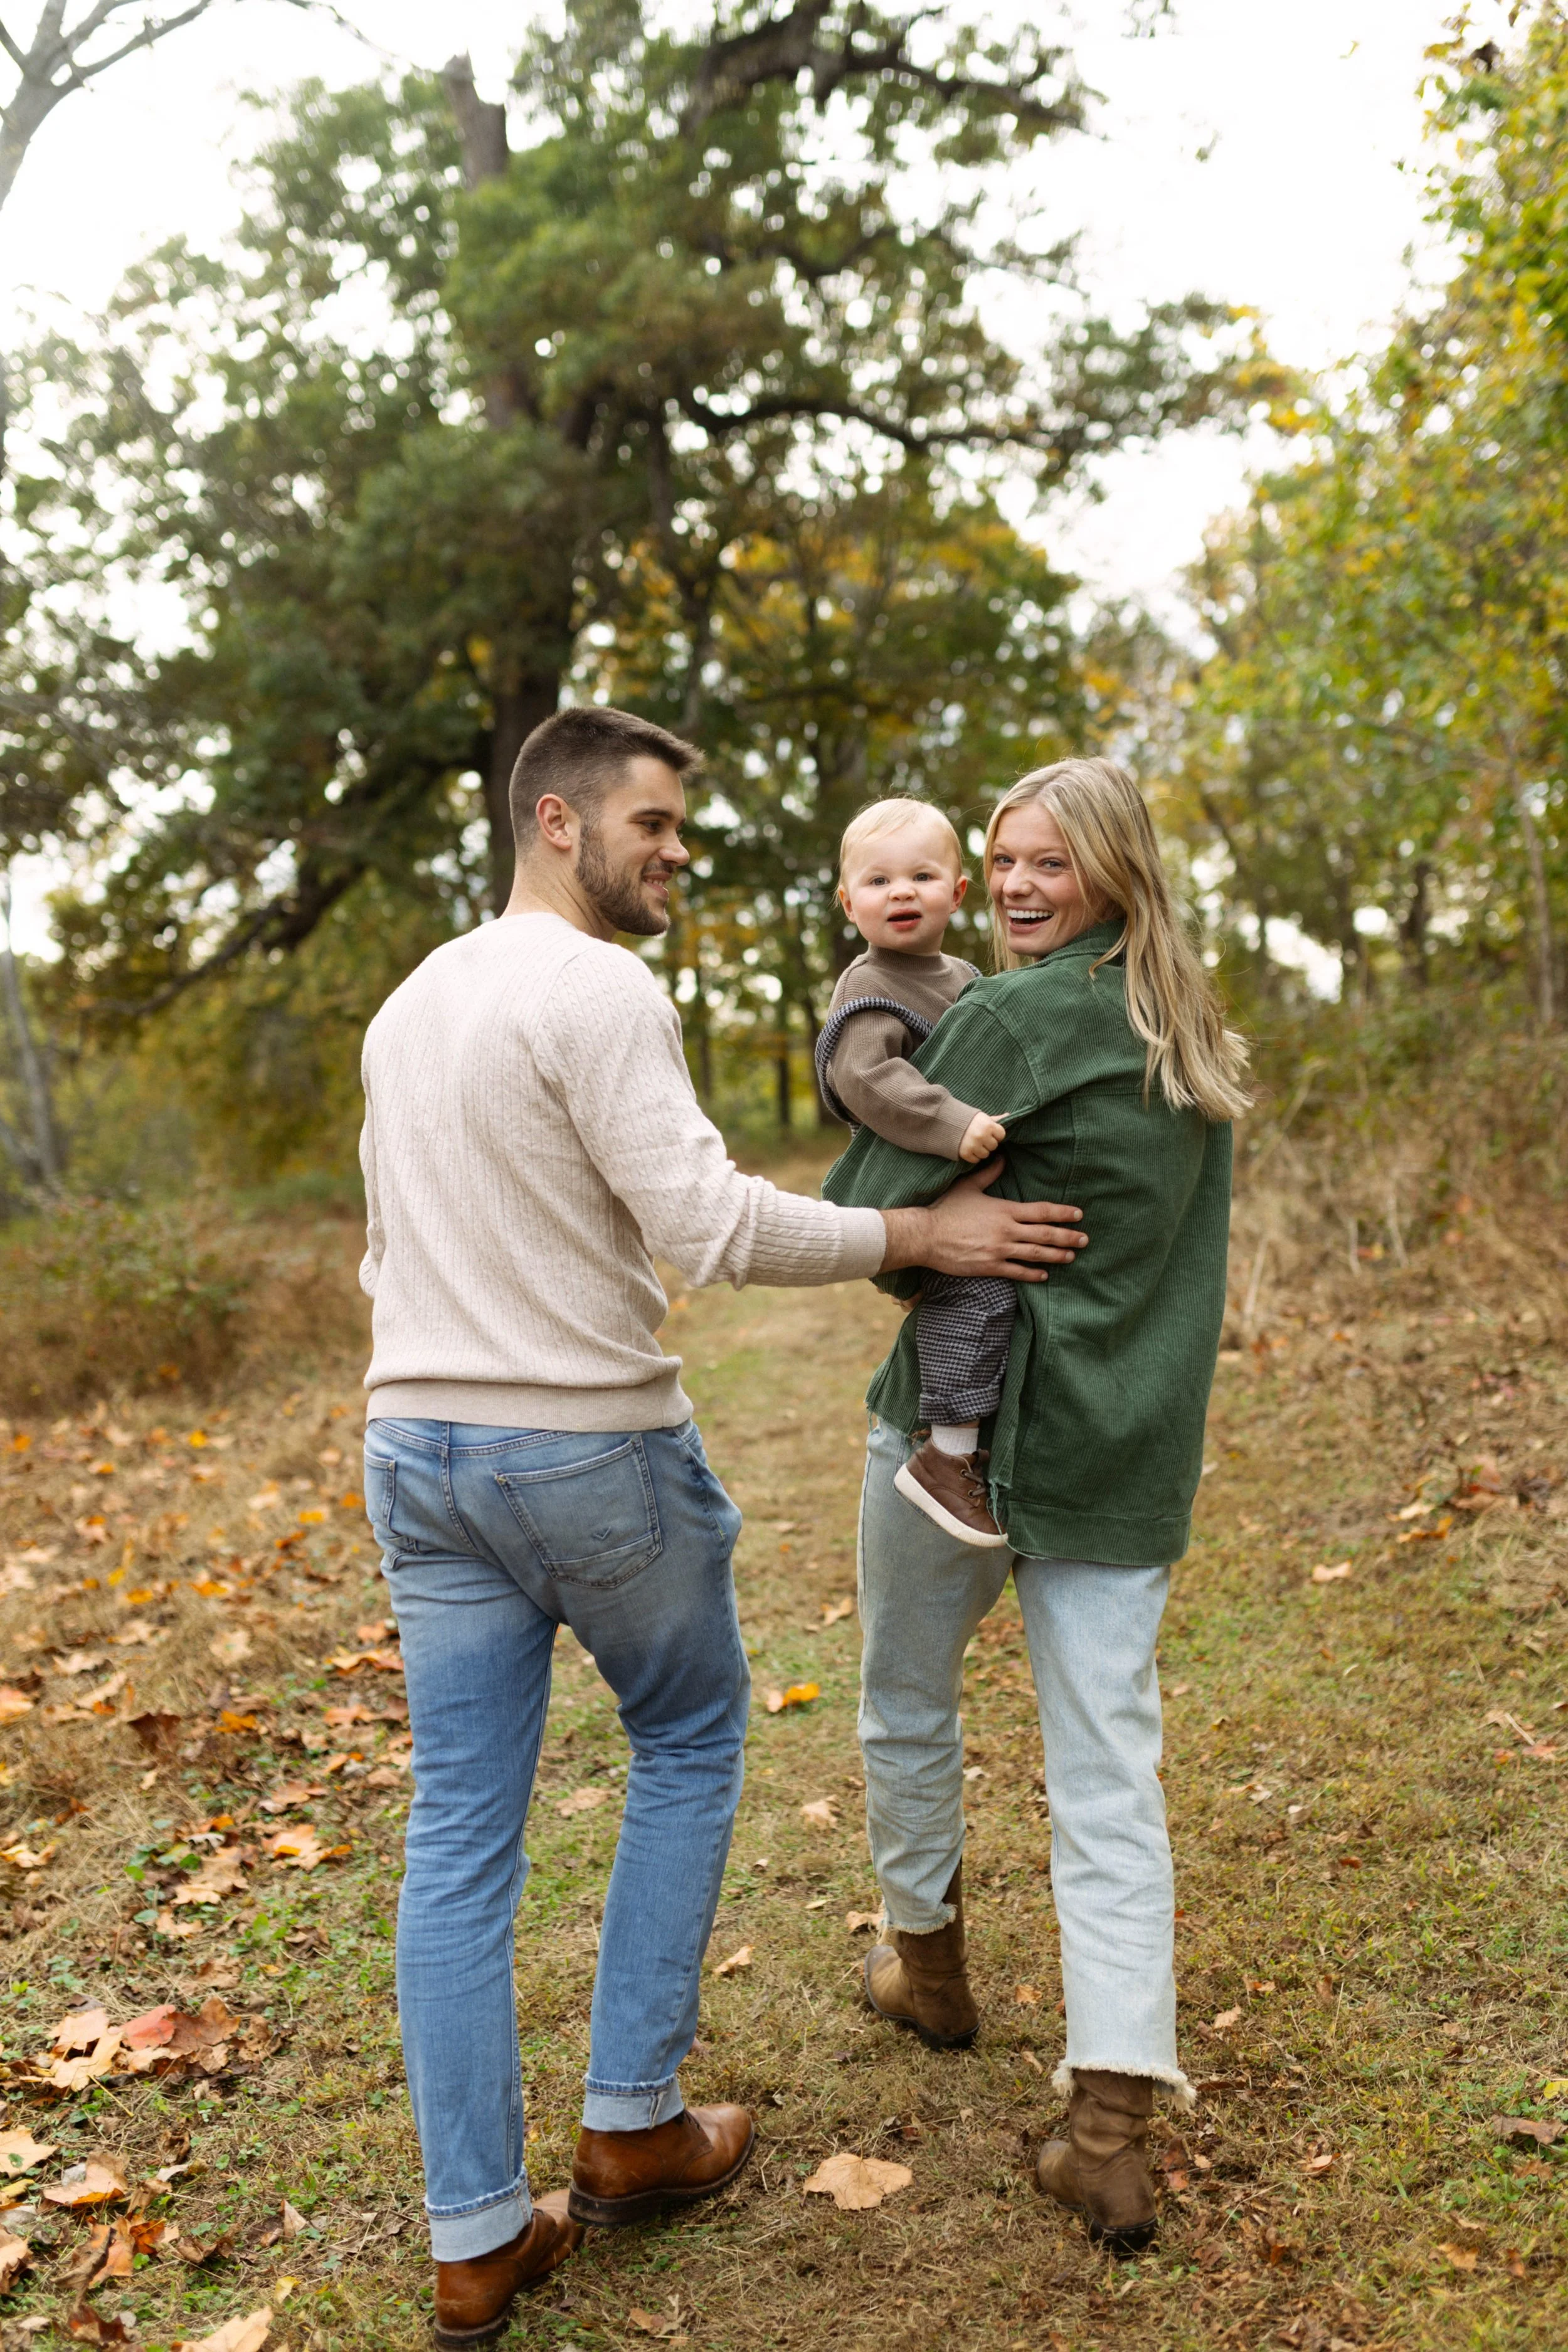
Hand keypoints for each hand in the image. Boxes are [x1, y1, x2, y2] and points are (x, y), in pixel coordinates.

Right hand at [878, 1160, 1086, 1281]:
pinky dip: (1033, 1274)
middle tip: (1085, 1239)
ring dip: (1057, 1256)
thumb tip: (1002, 1158)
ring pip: (1036, 1254)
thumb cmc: (946, 1210)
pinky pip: (1017, 1272)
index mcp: (1005, 1210)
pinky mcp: (990, 1266)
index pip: (1042, 1211)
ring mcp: (1000, 1250)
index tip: (1079, 1215)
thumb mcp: (968, 1187)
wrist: (926, 1235)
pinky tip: (1044, 1276)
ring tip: (1072, 1256)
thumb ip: (988, 1174)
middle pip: (1045, 1234)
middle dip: (1068, 1237)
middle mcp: (1007, 1231)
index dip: (1063, 1213)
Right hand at [958, 1111, 1007, 1164]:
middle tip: (980, 1138)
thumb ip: (996, 1119)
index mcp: (988, 1125)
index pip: (1001, 1135)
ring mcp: (973, 1145)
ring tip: (974, 1143)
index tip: (989, 1132)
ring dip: (981, 1150)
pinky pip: (975, 1160)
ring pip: (985, 1154)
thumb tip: (1009, 1115)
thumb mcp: (982, 1117)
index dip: (996, 1134)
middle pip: (994, 1146)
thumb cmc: (968, 1119)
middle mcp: (982, 1136)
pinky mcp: (965, 1153)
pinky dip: (973, 1156)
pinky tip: (969, 1148)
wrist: (947, 1122)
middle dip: (988, 1143)